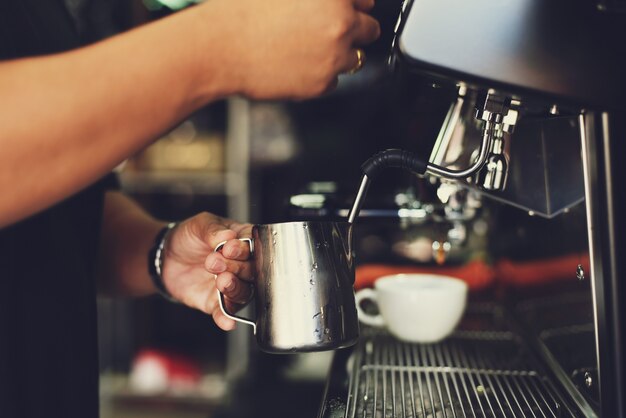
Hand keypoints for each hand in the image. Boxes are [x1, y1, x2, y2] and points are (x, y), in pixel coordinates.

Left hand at [160, 212, 252, 329]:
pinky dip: (227, 318)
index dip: (244, 249)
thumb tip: (228, 236)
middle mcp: (242, 266)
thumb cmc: (188, 237)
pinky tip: (226, 321)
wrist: (165, 257)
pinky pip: (226, 313)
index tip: (229, 248)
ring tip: (221, 280)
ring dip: (235, 289)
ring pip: (244, 293)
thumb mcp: (199, 225)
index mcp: (242, 242)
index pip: (253, 247)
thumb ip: (213, 229)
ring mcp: (231, 285)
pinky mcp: (217, 303)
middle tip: (214, 261)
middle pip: (251, 271)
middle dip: (236, 267)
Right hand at [197, 0, 380, 99]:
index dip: (353, 6)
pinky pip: (333, 82)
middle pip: (370, 30)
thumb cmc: (242, 10)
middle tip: (328, 33)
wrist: (220, 47)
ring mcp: (334, 56)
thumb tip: (325, 3)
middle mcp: (341, 24)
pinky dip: (320, 76)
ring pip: (354, 59)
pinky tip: (296, 66)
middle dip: (354, 31)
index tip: (346, 10)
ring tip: (308, 51)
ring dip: (339, 55)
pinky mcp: (322, 84)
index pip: (366, 1)